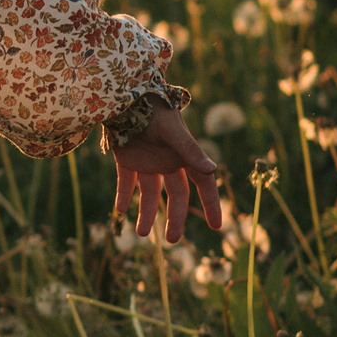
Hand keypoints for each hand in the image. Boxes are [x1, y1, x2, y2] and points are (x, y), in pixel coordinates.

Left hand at [111, 104, 224, 243]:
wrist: (125, 95)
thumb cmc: (154, 109)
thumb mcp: (173, 131)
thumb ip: (189, 151)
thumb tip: (212, 170)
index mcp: (184, 156)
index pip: (203, 185)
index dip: (211, 204)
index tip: (216, 226)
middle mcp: (168, 162)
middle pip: (176, 195)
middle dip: (175, 217)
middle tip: (173, 241)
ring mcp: (147, 162)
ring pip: (149, 193)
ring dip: (146, 212)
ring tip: (142, 233)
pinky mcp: (126, 158)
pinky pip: (125, 181)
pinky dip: (123, 195)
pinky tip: (120, 210)